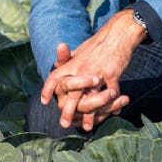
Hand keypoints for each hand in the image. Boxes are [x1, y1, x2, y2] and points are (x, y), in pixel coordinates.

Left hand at [40, 10, 146, 129]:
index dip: (48, 88)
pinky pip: (111, 92)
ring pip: (92, 97)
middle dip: (68, 110)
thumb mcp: (80, 50)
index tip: (44, 101)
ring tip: (87, 127)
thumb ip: (68, 60)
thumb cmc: (97, 43)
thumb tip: (56, 64)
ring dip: (90, 115)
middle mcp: (82, 68)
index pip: (55, 76)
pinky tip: (113, 113)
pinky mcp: (112, 74)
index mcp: (73, 63)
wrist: (117, 34)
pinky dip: (113, 105)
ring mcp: (98, 72)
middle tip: (64, 124)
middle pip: (72, 93)